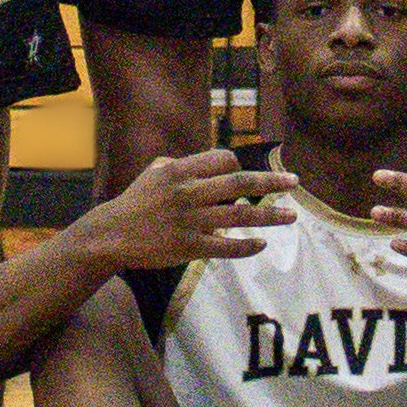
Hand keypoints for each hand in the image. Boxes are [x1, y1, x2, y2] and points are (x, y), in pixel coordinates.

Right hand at [90, 152, 288, 274]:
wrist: (112, 234)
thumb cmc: (136, 201)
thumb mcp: (156, 171)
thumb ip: (185, 165)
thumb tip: (213, 165)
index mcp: (181, 170)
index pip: (225, 160)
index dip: (239, 166)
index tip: (246, 176)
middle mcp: (189, 192)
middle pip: (241, 183)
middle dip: (272, 181)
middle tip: (294, 182)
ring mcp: (191, 220)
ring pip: (240, 214)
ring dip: (271, 216)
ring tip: (291, 216)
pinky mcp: (189, 247)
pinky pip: (226, 246)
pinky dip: (247, 246)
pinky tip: (261, 244)